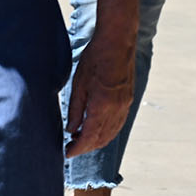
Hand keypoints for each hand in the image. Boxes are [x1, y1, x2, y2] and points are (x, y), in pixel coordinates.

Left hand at [65, 32, 134, 158]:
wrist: (118, 42)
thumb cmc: (95, 58)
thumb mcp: (78, 84)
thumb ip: (76, 109)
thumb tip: (71, 130)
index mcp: (102, 106)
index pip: (89, 137)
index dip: (78, 148)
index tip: (66, 153)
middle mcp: (117, 109)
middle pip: (101, 139)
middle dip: (86, 147)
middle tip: (71, 148)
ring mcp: (125, 105)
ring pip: (111, 133)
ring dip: (97, 141)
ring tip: (80, 140)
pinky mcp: (128, 100)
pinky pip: (118, 123)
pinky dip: (107, 132)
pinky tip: (96, 130)